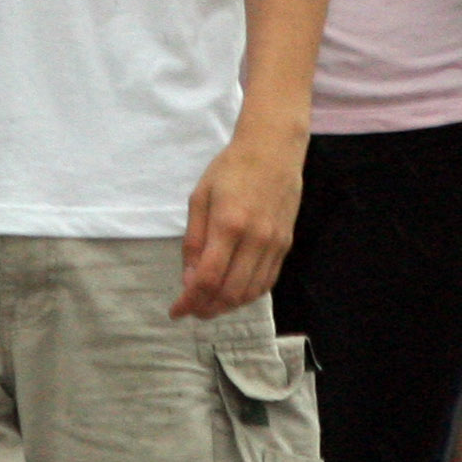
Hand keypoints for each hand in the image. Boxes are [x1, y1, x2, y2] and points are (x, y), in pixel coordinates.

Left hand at [175, 129, 303, 318]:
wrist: (273, 150)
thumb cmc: (230, 169)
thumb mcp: (199, 198)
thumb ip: (194, 241)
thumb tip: (189, 280)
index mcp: (228, 225)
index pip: (207, 278)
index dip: (189, 301)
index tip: (175, 311)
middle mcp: (255, 239)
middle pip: (230, 293)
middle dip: (207, 308)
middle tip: (192, 309)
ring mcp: (274, 244)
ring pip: (251, 293)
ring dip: (228, 305)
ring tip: (209, 304)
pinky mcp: (286, 245)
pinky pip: (267, 282)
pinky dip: (248, 295)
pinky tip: (233, 292)